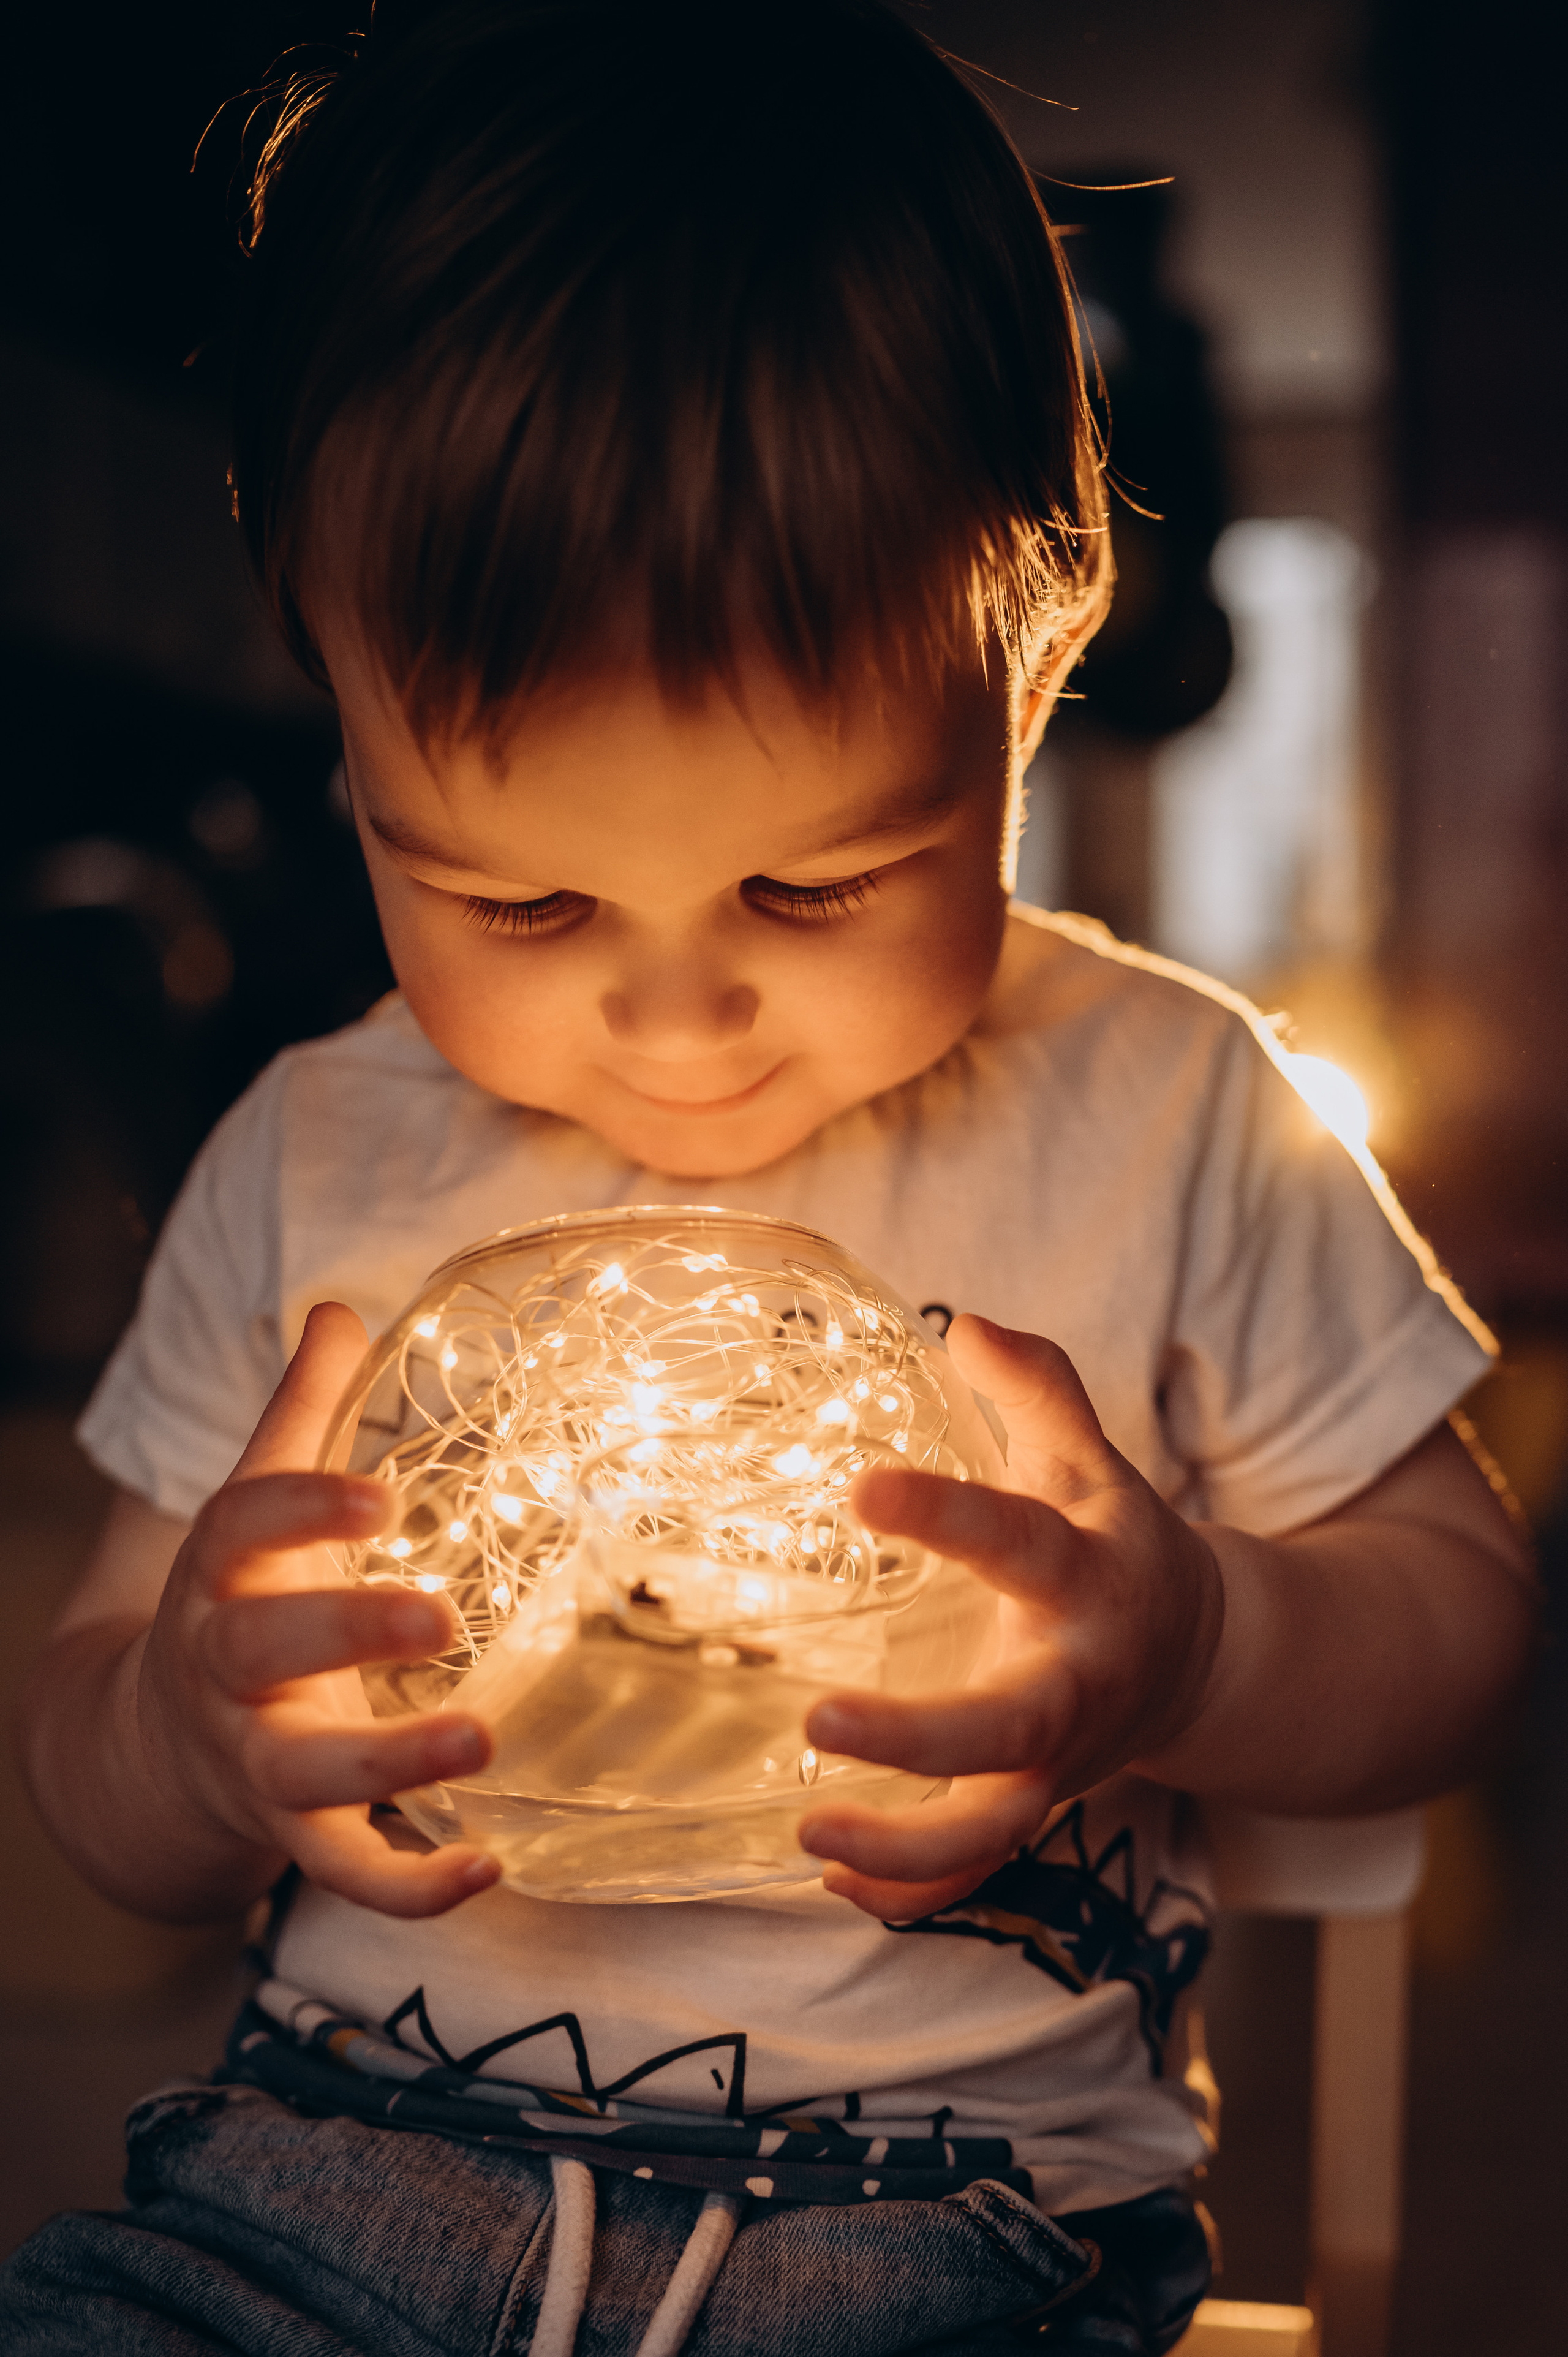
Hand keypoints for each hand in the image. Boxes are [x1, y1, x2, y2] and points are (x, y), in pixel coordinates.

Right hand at [133, 1302, 498, 1916]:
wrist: (150, 1747)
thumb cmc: (239, 1599)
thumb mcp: (256, 1505)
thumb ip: (300, 1411)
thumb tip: (339, 1305)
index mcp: (222, 1574)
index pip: (244, 1527)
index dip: (304, 1506)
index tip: (382, 1491)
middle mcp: (227, 1669)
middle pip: (264, 1650)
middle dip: (344, 1629)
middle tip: (440, 1614)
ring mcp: (255, 1758)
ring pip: (306, 1775)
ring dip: (390, 1761)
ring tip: (481, 1742)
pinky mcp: (290, 1834)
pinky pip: (345, 1872)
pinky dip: (410, 1887)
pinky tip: (486, 1867)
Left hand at [797, 1314, 1223, 1920]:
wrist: (1199, 1655)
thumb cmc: (1113, 1540)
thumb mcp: (1091, 1456)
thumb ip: (1037, 1386)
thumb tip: (963, 1325)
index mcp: (1088, 1578)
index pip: (1017, 1540)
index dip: (946, 1515)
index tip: (862, 1490)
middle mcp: (1078, 1681)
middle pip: (1010, 1729)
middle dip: (921, 1739)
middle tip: (822, 1720)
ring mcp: (1058, 1762)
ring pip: (993, 1829)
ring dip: (905, 1845)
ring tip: (811, 1831)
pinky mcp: (1034, 1809)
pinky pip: (977, 1872)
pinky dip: (913, 1893)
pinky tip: (834, 1883)